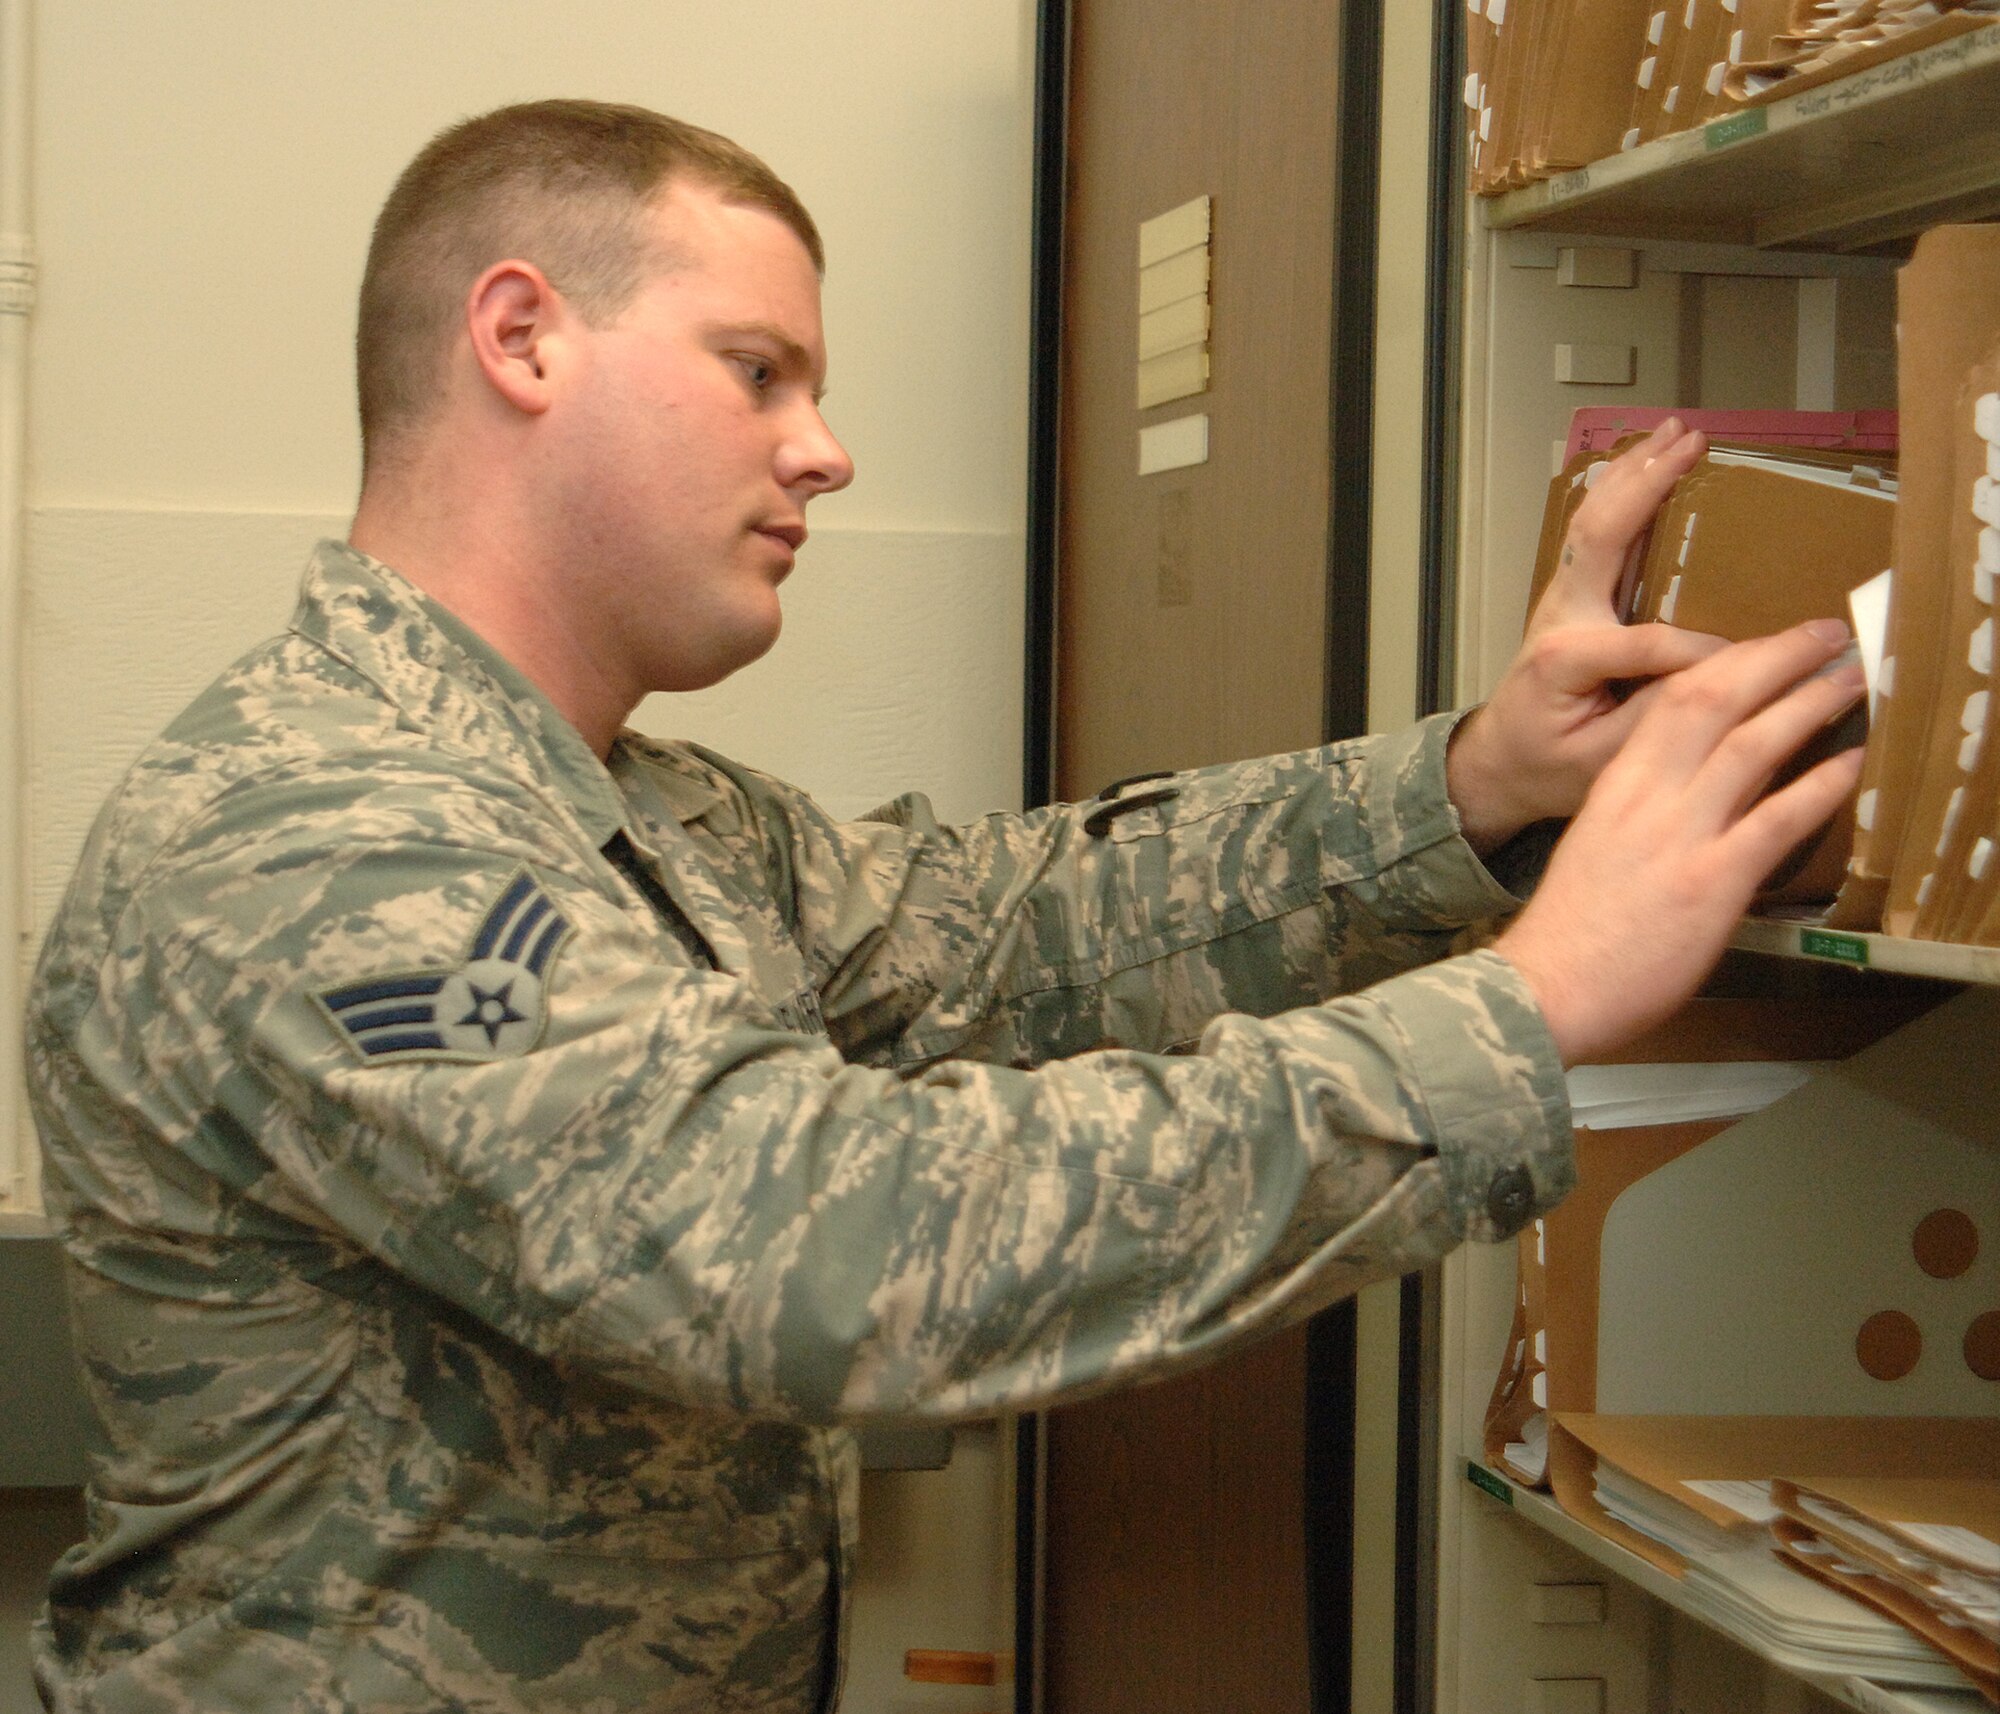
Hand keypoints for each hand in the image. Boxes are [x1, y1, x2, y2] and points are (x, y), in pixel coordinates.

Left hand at [1448, 420, 1722, 852]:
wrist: (1500, 762)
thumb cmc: (1547, 765)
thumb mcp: (1602, 761)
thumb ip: (1655, 720)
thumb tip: (1714, 682)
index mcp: (1564, 657)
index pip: (1648, 641)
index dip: (1702, 651)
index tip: (1756, 659)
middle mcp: (1558, 614)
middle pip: (1600, 534)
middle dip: (1647, 484)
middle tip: (1692, 443)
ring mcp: (1562, 598)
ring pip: (1593, 521)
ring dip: (1634, 473)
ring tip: (1676, 431)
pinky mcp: (1572, 596)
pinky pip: (1594, 531)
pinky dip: (1622, 491)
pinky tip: (1646, 460)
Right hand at [1494, 620, 1865, 1065]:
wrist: (1545, 988)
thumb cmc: (1571, 931)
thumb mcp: (1598, 848)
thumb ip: (1644, 816)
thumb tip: (1701, 803)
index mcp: (1614, 785)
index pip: (1672, 697)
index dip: (1726, 659)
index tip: (1765, 643)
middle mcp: (1647, 797)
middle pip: (1713, 699)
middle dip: (1775, 657)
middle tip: (1825, 635)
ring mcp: (1680, 837)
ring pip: (1751, 745)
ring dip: (1808, 704)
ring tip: (1851, 679)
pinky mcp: (1711, 882)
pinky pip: (1777, 820)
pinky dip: (1820, 786)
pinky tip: (1851, 764)